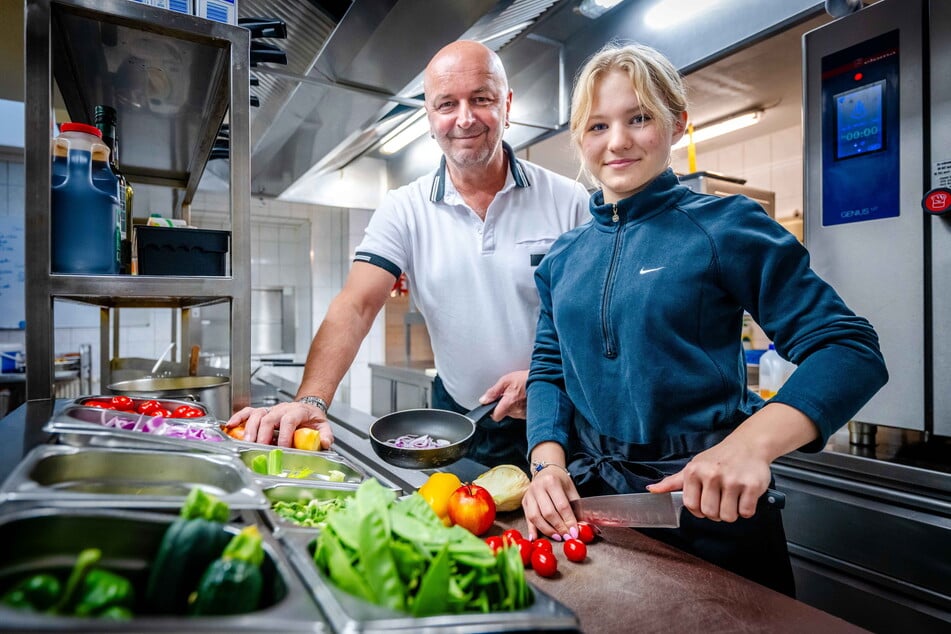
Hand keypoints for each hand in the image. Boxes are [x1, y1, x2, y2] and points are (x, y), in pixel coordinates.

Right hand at [226, 402, 333, 448]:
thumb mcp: (323, 426)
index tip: (282, 448)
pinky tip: (230, 425)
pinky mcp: (263, 412)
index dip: (284, 434)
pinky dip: (238, 418)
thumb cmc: (312, 419)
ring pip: (257, 414)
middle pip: (269, 418)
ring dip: (250, 428)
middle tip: (261, 447)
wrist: (307, 408)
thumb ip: (325, 435)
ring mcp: (271, 410)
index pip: (289, 420)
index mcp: (298, 411)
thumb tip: (324, 443)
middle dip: (263, 433)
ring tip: (247, 442)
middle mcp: (282, 409)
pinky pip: (248, 412)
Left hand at [478, 370, 527, 419]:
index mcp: (509, 403)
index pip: (495, 416)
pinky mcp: (530, 413)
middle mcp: (516, 411)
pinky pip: (521, 412)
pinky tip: (524, 398)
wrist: (542, 379)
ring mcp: (524, 413)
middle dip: (505, 405)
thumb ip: (493, 392)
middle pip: (504, 413)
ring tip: (518, 395)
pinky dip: (521, 407)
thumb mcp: (505, 380)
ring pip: (513, 413)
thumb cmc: (526, 378)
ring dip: (513, 406)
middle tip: (509, 394)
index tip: (493, 405)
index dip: (492, 411)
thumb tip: (483, 400)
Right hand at [522, 467, 579, 541]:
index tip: (574, 532)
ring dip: (547, 530)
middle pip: (548, 512)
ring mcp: (529, 495)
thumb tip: (581, 526)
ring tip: (557, 537)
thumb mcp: (571, 490)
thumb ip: (576, 508)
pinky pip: (527, 518)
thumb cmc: (560, 482)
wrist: (546, 471)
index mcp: (551, 482)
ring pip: (535, 517)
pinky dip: (531, 529)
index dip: (568, 521)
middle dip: (559, 527)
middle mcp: (537, 487)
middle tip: (567, 536)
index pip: (561, 505)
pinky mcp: (524, 502)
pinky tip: (535, 538)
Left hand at [647, 437, 771, 522]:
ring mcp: (733, 480)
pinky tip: (744, 495)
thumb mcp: (693, 466)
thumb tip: (651, 490)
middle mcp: (712, 475)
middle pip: (709, 514)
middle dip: (716, 512)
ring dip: (731, 513)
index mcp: (694, 471)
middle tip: (721, 499)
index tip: (705, 502)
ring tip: (733, 497)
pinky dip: (746, 509)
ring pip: (728, 516)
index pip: (691, 506)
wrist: (748, 445)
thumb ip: (673, 482)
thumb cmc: (718, 458)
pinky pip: (746, 512)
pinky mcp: (752, 485)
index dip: (699, 509)